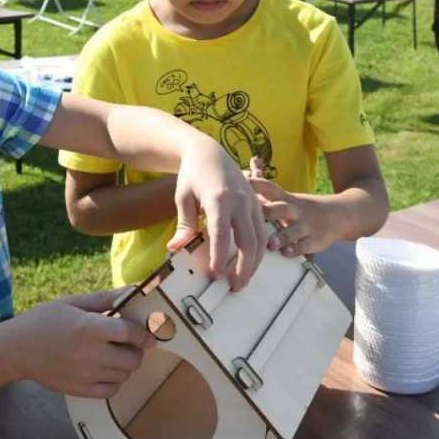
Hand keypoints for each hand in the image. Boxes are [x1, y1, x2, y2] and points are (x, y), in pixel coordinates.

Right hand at [5, 289, 153, 397]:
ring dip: (125, 365)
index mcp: (89, 327)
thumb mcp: (73, 302)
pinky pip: (111, 390)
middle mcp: (90, 353)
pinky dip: (115, 381)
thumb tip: (133, 290)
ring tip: (113, 354)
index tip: (148, 333)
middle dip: (136, 349)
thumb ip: (104, 298)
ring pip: (124, 375)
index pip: (131, 333)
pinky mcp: (80, 390)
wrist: (17, 349)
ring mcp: (86, 375)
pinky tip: (105, 370)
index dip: (145, 333)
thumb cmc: (44, 320)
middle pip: (133, 358)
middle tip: (127, 343)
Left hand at [166, 141, 267, 290]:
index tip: (215, 275)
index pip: (222, 233)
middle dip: (243, 267)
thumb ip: (183, 225)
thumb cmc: (193, 174)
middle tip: (234, 286)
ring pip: (261, 239)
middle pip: (248, 240)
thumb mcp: (183, 197)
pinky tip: (250, 263)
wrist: (209, 152)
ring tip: (242, 280)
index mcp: (219, 199)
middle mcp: (240, 201)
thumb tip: (175, 248)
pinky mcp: (257, 204)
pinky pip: (263, 231)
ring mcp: (252, 202)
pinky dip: (259, 250)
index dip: (219, 256)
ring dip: (254, 263)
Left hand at [246, 166, 333, 256]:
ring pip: (292, 231)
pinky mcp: (314, 240)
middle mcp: (295, 211)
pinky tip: (286, 252)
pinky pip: (304, 245)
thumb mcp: (286, 195)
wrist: (340, 215)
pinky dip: (295, 249)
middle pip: (280, 208)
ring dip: (281, 236)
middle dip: (268, 212)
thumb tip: (253, 159)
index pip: (269, 187)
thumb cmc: (302, 207)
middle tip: (251, 216)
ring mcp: (305, 225)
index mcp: (285, 199)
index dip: (255, 184)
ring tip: (271, 243)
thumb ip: (267, 183)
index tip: (240, 182)